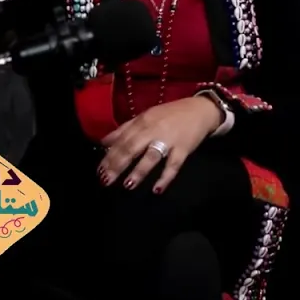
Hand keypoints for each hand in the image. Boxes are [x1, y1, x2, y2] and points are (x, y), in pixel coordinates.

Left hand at [97, 96, 223, 194]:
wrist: (200, 110)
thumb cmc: (170, 115)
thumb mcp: (145, 116)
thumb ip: (125, 129)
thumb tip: (103, 142)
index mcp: (142, 121)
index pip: (122, 140)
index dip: (110, 155)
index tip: (99, 170)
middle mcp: (153, 129)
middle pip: (132, 148)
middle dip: (118, 165)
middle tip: (106, 180)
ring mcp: (169, 139)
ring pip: (151, 156)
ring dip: (139, 171)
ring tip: (128, 184)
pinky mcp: (183, 149)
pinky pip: (173, 165)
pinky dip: (165, 177)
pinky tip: (157, 189)